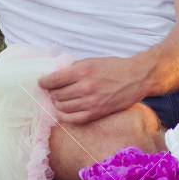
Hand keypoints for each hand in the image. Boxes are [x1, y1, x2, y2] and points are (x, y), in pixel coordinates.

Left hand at [37, 56, 151, 124]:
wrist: (136, 78)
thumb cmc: (114, 67)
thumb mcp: (92, 61)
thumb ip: (74, 68)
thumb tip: (55, 75)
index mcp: (83, 71)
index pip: (53, 80)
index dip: (44, 82)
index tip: (42, 82)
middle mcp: (85, 87)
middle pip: (56, 95)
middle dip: (52, 92)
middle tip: (55, 90)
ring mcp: (90, 102)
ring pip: (62, 107)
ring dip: (58, 103)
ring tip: (61, 99)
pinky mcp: (96, 113)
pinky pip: (72, 118)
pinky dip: (64, 115)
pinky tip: (64, 110)